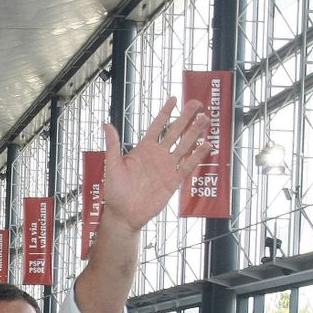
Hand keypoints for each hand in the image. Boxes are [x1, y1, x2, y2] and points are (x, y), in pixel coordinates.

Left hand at [100, 97, 211, 232]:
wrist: (124, 214)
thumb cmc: (115, 191)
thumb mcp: (112, 166)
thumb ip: (112, 145)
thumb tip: (106, 124)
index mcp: (143, 149)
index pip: (156, 126)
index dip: (165, 113)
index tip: (174, 98)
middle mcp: (157, 155)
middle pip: (175, 131)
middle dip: (186, 117)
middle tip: (197, 103)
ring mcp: (167, 167)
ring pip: (184, 145)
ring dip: (194, 132)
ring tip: (205, 119)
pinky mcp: (174, 181)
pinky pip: (188, 166)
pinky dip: (197, 156)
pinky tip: (206, 145)